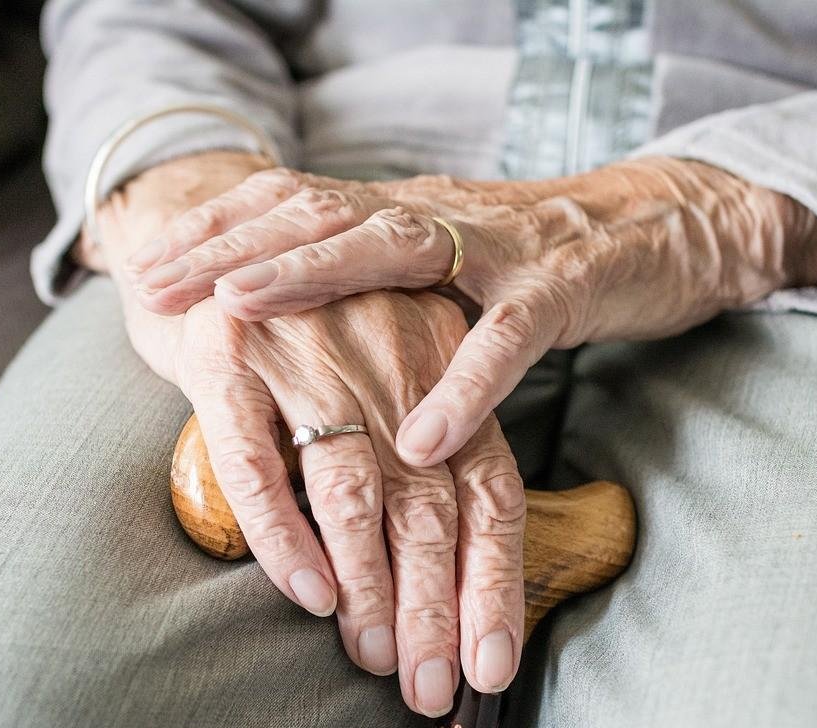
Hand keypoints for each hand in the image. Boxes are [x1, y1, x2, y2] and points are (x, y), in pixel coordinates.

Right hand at [90, 153, 527, 716]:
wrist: (199, 228)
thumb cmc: (302, 327)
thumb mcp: (380, 374)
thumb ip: (416, 455)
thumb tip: (441, 577)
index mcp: (439, 365)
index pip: (490, 489)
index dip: (492, 583)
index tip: (489, 666)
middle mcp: (387, 356)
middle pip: (431, 503)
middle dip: (435, 608)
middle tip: (428, 684)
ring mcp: (309, 352)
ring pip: (354, 490)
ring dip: (371, 586)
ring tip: (374, 657)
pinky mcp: (229, 353)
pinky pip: (259, 462)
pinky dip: (285, 536)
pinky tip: (307, 592)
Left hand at [124, 158, 816, 466]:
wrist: (668, 224)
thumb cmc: (543, 257)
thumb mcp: (447, 260)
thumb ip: (381, 276)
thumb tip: (297, 304)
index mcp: (407, 211)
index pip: (297, 202)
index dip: (219, 227)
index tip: (148, 260)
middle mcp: (441, 216)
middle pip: (321, 211)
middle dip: (231, 245)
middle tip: (157, 282)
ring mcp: (502, 246)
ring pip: (397, 248)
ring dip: (312, 275)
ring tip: (239, 310)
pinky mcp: (565, 287)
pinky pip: (510, 339)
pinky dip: (463, 387)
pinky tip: (418, 437)